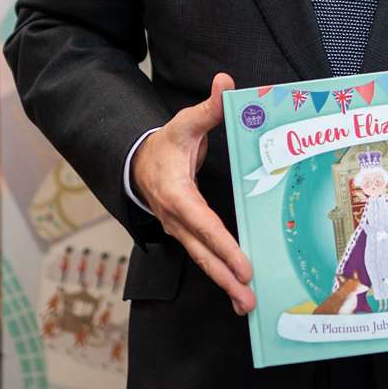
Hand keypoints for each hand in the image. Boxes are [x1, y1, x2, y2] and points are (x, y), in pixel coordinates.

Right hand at [131, 72, 254, 314]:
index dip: (223, 246)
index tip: (243, 265)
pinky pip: (205, 258)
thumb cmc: (166, 143)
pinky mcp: (186, 235)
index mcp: (176, 194)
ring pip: (203, 261)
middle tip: (248, 298)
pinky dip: (221, 276)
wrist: (139, 162)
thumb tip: (225, 83)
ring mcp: (179, 230)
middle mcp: (176, 219)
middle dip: (226, 277)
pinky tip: (238, 293)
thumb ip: (208, 108)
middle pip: (203, 253)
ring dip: (224, 284)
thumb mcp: (185, 123)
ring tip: (247, 306)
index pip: (203, 224)